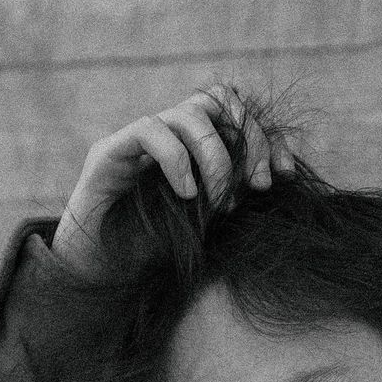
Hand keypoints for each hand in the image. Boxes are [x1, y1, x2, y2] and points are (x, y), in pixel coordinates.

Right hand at [51, 85, 293, 277]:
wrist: (98, 278)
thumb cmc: (150, 257)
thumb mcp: (206, 226)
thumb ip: (230, 197)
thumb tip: (269, 181)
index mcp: (190, 150)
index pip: (234, 116)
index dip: (265, 137)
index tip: (283, 175)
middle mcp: (165, 137)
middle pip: (216, 104)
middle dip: (247, 140)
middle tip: (256, 185)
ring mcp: (136, 142)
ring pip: (187, 113)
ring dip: (214, 155)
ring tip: (216, 198)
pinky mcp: (109, 153)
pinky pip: (149, 131)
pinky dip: (176, 159)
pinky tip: (187, 194)